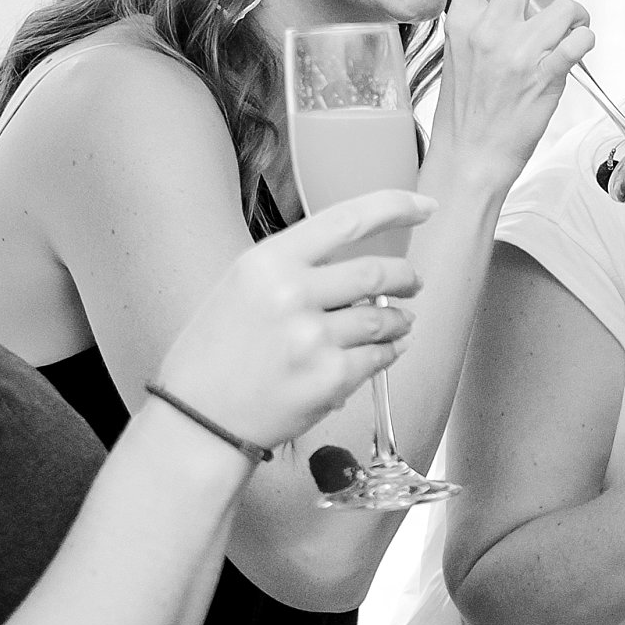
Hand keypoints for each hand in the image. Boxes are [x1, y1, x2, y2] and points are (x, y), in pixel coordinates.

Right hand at [155, 188, 433, 449]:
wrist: (198, 419)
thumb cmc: (216, 353)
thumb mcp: (242, 287)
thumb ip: (297, 268)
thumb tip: (359, 263)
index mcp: (268, 261)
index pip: (348, 219)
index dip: (396, 207)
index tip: (425, 205)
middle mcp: (292, 294)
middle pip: (377, 273)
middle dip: (406, 277)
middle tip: (413, 283)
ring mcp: (313, 338)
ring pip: (383, 318)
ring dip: (399, 320)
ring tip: (398, 323)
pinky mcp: (330, 378)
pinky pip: (379, 357)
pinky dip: (389, 352)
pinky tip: (386, 351)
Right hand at [437, 0, 597, 183]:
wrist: (470, 157)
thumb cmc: (467, 111)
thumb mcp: (458, 54)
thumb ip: (480, 19)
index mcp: (461, 20)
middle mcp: (488, 29)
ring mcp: (518, 52)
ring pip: (564, 5)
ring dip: (577, 12)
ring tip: (573, 28)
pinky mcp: (545, 75)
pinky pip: (581, 38)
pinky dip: (586, 38)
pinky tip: (578, 49)